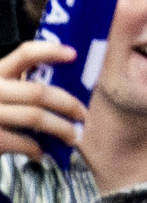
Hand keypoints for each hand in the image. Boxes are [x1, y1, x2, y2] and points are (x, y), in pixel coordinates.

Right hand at [0, 41, 81, 159]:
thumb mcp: (3, 90)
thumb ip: (22, 86)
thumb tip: (69, 91)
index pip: (25, 54)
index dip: (50, 51)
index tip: (74, 54)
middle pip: (38, 92)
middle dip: (67, 104)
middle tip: (83, 115)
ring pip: (36, 117)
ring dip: (61, 128)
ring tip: (73, 137)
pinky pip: (22, 141)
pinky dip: (37, 147)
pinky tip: (40, 151)